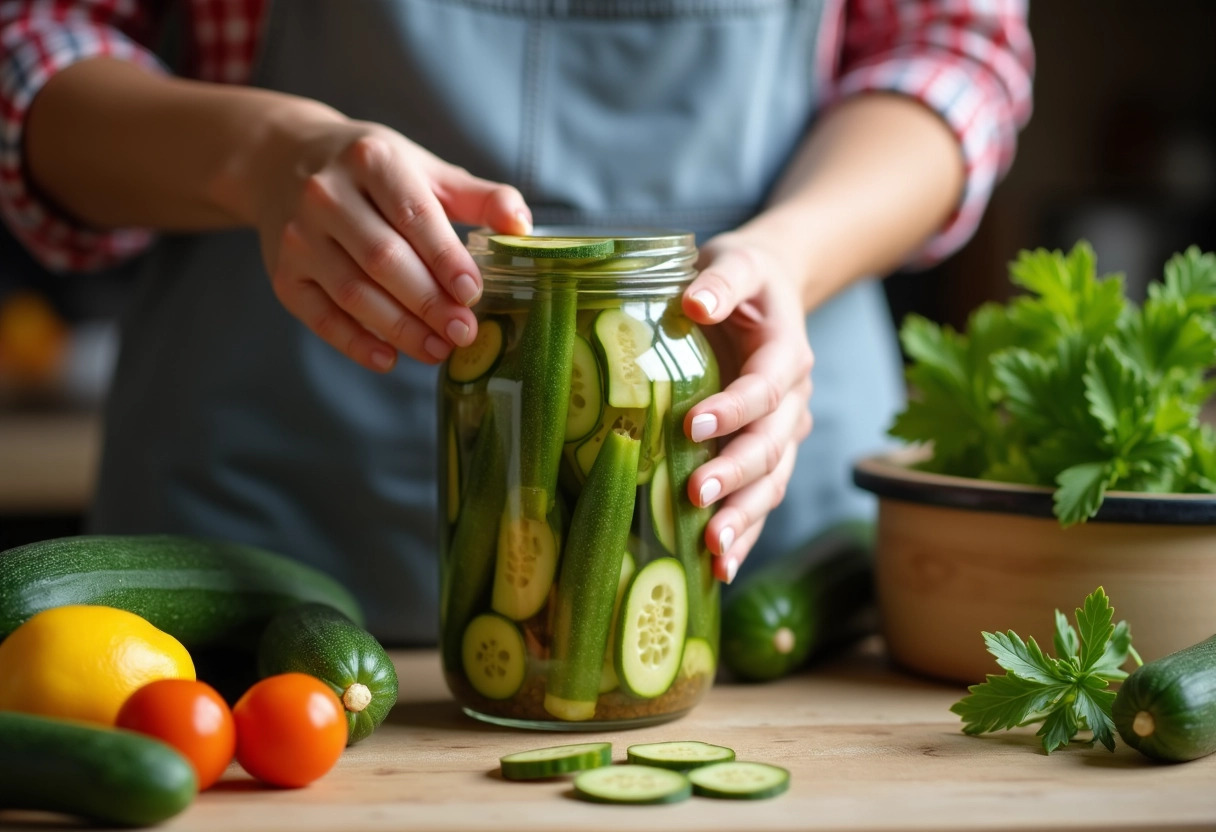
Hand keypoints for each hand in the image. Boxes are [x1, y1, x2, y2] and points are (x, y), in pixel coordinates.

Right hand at [247, 106, 530, 371]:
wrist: (280, 160)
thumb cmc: (371, 172)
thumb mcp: (423, 168)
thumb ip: (478, 198)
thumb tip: (523, 225)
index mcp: (371, 160)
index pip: (413, 215)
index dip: (445, 257)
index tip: (472, 293)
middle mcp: (326, 195)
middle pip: (382, 259)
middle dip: (428, 302)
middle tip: (464, 332)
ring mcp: (298, 236)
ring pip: (352, 293)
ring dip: (399, 329)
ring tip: (438, 350)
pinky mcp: (282, 273)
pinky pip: (319, 316)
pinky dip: (354, 343)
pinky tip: (389, 358)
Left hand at [679, 232, 814, 582]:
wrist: (768, 292)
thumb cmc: (741, 277)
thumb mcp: (734, 262)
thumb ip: (720, 280)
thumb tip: (695, 303)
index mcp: (786, 353)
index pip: (764, 388)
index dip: (733, 408)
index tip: (692, 426)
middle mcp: (793, 400)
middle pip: (772, 446)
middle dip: (736, 475)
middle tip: (696, 495)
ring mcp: (785, 432)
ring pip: (773, 482)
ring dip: (745, 517)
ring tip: (715, 551)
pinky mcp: (769, 454)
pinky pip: (762, 499)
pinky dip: (745, 533)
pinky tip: (720, 569)